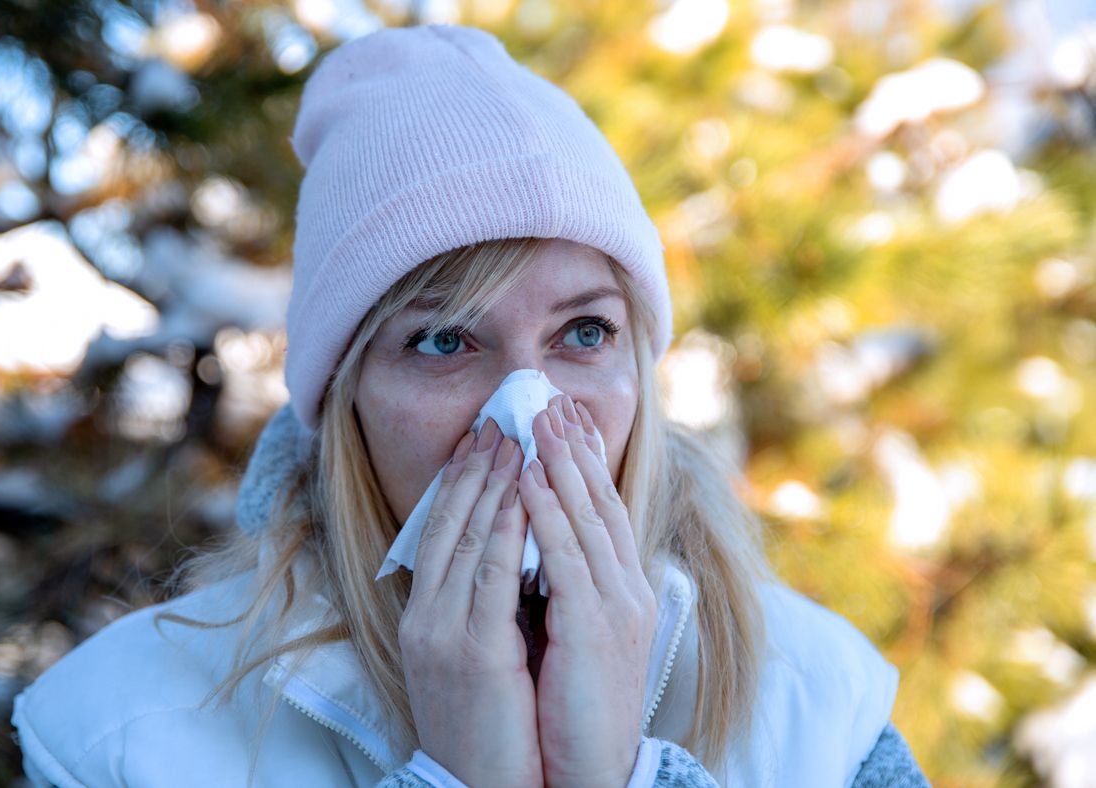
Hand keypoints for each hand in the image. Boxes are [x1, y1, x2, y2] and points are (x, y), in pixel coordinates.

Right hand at [399, 418, 540, 787]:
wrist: (475, 787)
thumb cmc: (483, 726)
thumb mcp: (472, 657)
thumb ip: (479, 607)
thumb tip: (505, 560)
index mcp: (425, 617)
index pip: (440, 533)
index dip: (461, 484)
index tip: (481, 442)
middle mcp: (426, 616)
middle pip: (448, 524)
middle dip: (475, 469)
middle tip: (497, 421)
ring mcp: (444, 632)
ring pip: (467, 540)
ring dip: (493, 485)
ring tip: (512, 439)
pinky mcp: (473, 651)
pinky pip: (490, 576)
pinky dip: (506, 530)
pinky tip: (521, 496)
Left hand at [520, 396, 656, 787]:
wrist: (592, 769)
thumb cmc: (576, 707)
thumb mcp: (572, 637)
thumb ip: (562, 590)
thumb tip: (535, 551)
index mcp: (619, 590)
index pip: (601, 509)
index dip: (582, 461)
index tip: (562, 418)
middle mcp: (624, 588)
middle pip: (599, 500)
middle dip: (573, 446)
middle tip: (550, 398)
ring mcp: (614, 605)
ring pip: (585, 517)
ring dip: (559, 463)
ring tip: (536, 418)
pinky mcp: (594, 628)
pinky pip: (565, 557)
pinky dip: (545, 513)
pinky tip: (524, 478)